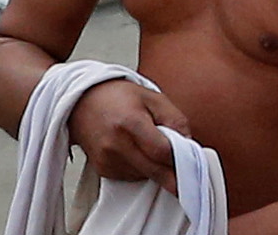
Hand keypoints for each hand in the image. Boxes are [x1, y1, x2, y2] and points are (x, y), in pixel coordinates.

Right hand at [67, 77, 188, 187]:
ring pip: (144, 175)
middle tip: (189, 179)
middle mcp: (115, 145)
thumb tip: (189, 142)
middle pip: (153, 170)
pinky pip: (131, 176)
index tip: (194, 164)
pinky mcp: (103, 169)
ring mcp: (107, 160)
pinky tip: (141, 153)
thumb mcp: (153, 98)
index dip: (180, 159)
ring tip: (157, 149)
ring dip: (157, 169)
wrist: (83, 103)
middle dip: (174, 176)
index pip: (161, 151)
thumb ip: (174, 119)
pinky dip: (143, 169)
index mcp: (130, 123)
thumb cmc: (119, 97)